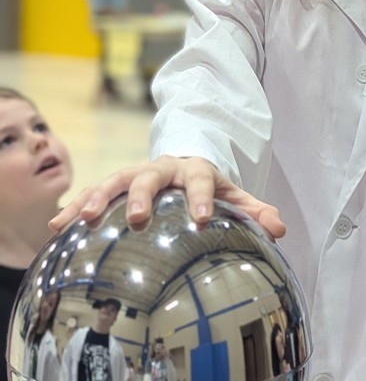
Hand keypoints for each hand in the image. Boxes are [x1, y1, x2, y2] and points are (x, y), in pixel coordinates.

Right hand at [49, 155, 285, 238]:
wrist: (183, 162)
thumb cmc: (209, 185)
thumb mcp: (232, 194)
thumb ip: (254, 210)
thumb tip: (280, 229)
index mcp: (196, 169)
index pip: (201, 180)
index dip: (201, 198)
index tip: (200, 219)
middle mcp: (165, 168)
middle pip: (152, 174)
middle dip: (143, 193)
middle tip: (139, 216)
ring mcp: (138, 173)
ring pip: (116, 179)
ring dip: (98, 197)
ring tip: (81, 218)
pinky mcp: (117, 184)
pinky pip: (94, 191)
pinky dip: (77, 204)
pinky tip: (58, 225)